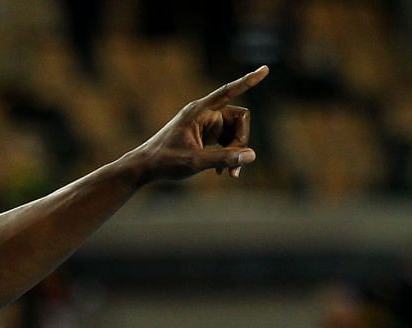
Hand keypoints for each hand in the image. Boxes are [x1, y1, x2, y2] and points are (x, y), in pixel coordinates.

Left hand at [129, 66, 266, 182]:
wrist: (145, 167)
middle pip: (239, 118)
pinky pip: (227, 140)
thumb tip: (251, 155)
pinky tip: (223, 172)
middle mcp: (205, 113)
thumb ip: (223, 158)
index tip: (266, 69)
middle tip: (236, 166)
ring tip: (230, 174)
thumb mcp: (194, 162)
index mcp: (199, 111)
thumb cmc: (165, 161)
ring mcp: (206, 124)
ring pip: (235, 131)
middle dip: (241, 142)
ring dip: (236, 152)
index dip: (248, 81)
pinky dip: (228, 155)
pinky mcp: (206, 135)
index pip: (228, 91)